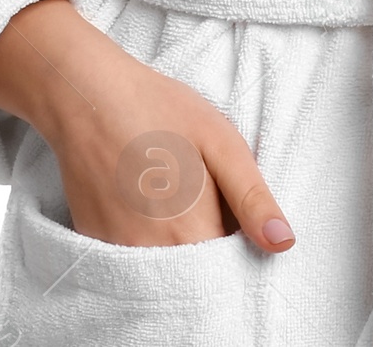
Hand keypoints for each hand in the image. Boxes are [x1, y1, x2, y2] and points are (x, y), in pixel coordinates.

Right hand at [0, 0, 294, 254]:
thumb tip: (283, 244)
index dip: (237, 251)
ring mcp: (117, 253)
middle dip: (207, 253)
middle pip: (194, 276)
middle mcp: (152, 256)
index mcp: (192, 233)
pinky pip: (129, 259)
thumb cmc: (160, 111)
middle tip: (202, 200)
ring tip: (171, 195)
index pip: (228, 272)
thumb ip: (252, 199)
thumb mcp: (221, 142)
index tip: (233, 223)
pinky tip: (143, 199)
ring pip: (162, 269)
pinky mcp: (92, 243)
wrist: (89, 96)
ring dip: (175, 247)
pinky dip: (143, 240)